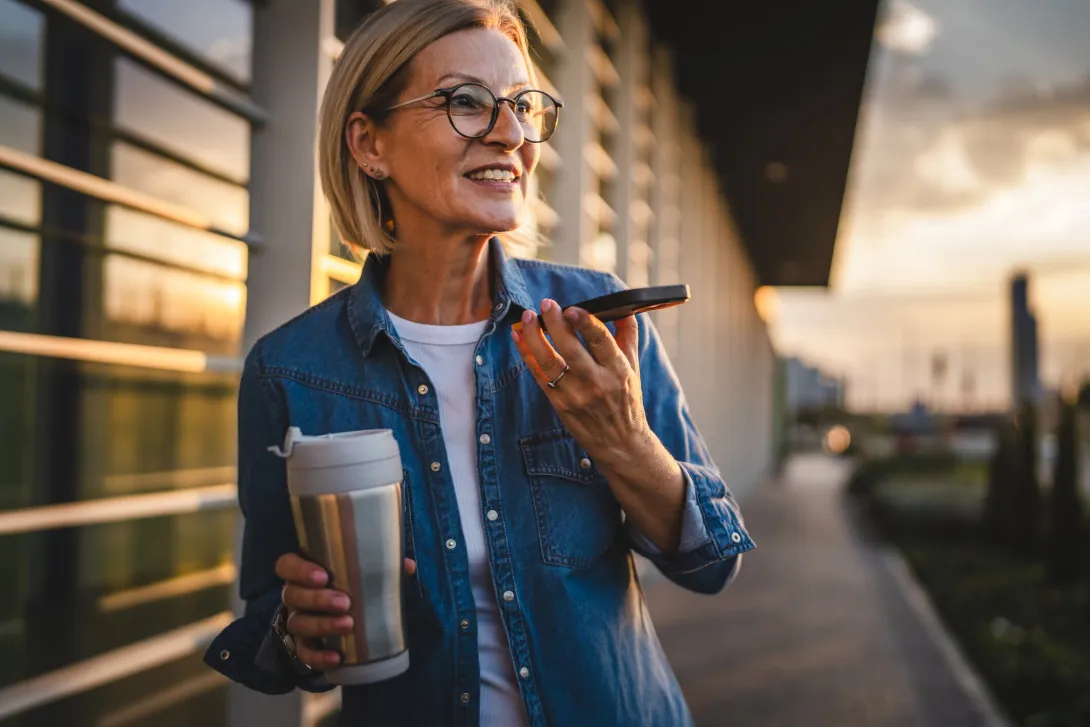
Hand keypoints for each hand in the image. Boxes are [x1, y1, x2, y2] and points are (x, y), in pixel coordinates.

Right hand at [276, 553, 416, 669]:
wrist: (338, 617)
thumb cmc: (349, 586)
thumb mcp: (362, 574)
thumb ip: (382, 567)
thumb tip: (408, 566)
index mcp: (304, 572)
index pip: (287, 566)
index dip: (300, 570)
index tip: (323, 576)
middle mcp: (295, 596)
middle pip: (293, 596)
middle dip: (318, 599)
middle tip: (345, 602)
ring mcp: (297, 621)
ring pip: (298, 623)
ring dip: (322, 625)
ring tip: (348, 624)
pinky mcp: (302, 645)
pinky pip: (304, 653)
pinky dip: (319, 657)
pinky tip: (337, 657)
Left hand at [510, 298, 648, 469]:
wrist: (620, 443)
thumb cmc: (627, 401)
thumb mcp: (634, 368)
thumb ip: (627, 337)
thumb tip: (623, 309)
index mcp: (618, 370)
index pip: (600, 341)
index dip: (585, 322)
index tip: (571, 308)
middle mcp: (597, 383)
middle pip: (571, 349)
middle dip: (555, 324)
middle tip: (546, 304)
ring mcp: (576, 395)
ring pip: (549, 362)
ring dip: (534, 337)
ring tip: (527, 318)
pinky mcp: (560, 404)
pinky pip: (539, 375)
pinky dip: (527, 355)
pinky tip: (518, 338)